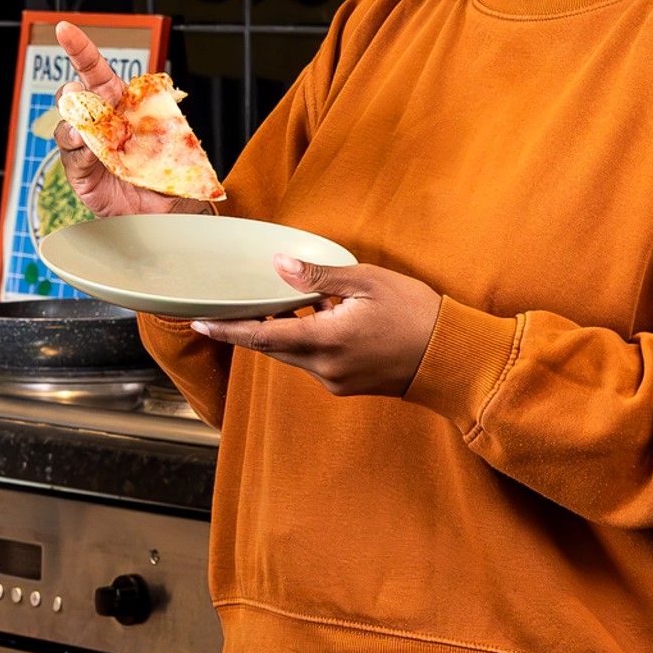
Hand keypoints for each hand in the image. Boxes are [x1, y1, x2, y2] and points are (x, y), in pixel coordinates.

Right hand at [45, 19, 216, 216]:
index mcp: (121, 105)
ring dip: (72, 122)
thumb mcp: (177, 146)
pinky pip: (72, 156)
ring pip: (68, 125)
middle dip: (71, 90)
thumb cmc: (169, 175)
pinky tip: (85, 146)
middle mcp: (100, 122)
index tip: (64, 30)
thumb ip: (170, 133)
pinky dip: (77, 148)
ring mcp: (87, 147)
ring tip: (80, 128)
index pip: (96, 70)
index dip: (80, 49)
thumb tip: (166, 123)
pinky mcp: (80, 172)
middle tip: (75, 93)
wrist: (165, 214)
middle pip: (75, 96)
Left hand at [196, 258, 439, 398]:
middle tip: (235, 303)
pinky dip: (308, 339)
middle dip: (252, 326)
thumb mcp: (368, 282)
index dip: (228, 329)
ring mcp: (336, 381)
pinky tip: (324, 317)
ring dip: (286, 330)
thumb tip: (280, 267)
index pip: (262, 336)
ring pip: (293, 354)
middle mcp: (324, 368)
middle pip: (273, 346)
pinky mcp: (347, 386)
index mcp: (325, 341)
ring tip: (296, 301)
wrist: (453, 359)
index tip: (199, 322)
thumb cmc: (416, 314)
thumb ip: (320, 275)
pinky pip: (314, 361)